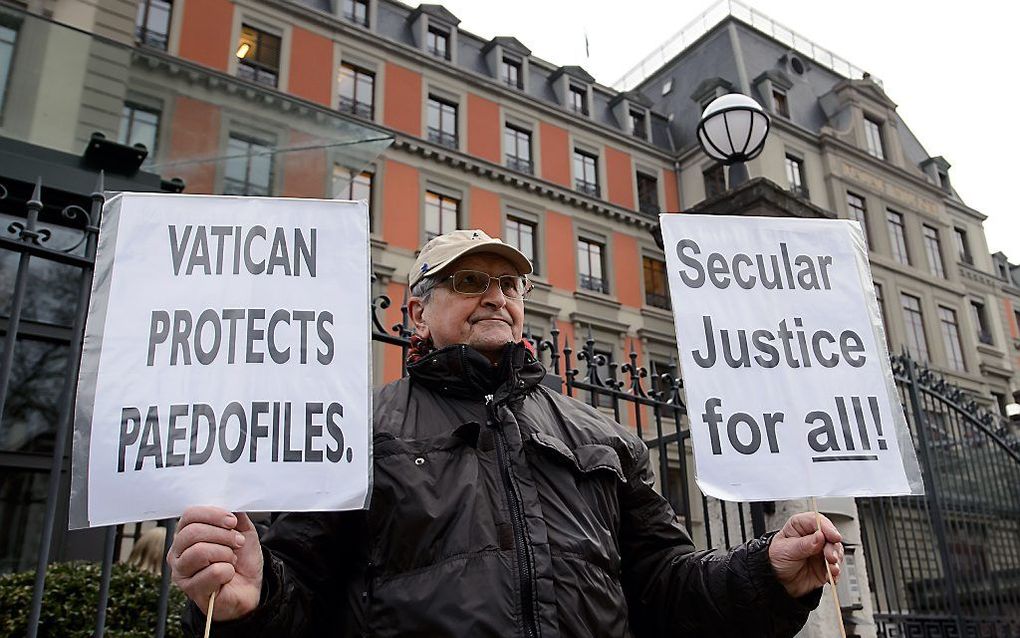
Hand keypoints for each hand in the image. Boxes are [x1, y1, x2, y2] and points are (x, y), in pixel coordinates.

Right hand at [168, 506, 263, 620]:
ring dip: (225, 554)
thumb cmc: (241, 560)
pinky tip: (227, 575)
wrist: (249, 588)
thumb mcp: (242, 531)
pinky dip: (228, 571)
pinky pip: (213, 572)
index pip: (190, 515)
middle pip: (193, 532)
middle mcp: (178, 552)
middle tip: (237, 542)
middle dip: (223, 535)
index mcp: (186, 534)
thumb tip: (231, 504)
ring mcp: (181, 572)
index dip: (213, 514)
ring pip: (200, 552)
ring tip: (231, 559)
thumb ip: (235, 516)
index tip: (232, 521)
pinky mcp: (191, 589)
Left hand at [767, 512, 843, 598]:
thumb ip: (803, 544)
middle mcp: (813, 537)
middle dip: (833, 547)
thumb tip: (819, 536)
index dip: (827, 527)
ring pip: (836, 551)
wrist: (777, 580)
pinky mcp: (825, 566)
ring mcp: (820, 551)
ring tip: (832, 568)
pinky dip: (835, 572)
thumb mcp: (786, 550)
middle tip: (830, 557)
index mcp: (800, 526)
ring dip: (836, 560)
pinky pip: (835, 567)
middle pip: (830, 536)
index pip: (816, 520)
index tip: (834, 536)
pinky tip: (831, 576)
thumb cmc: (777, 559)